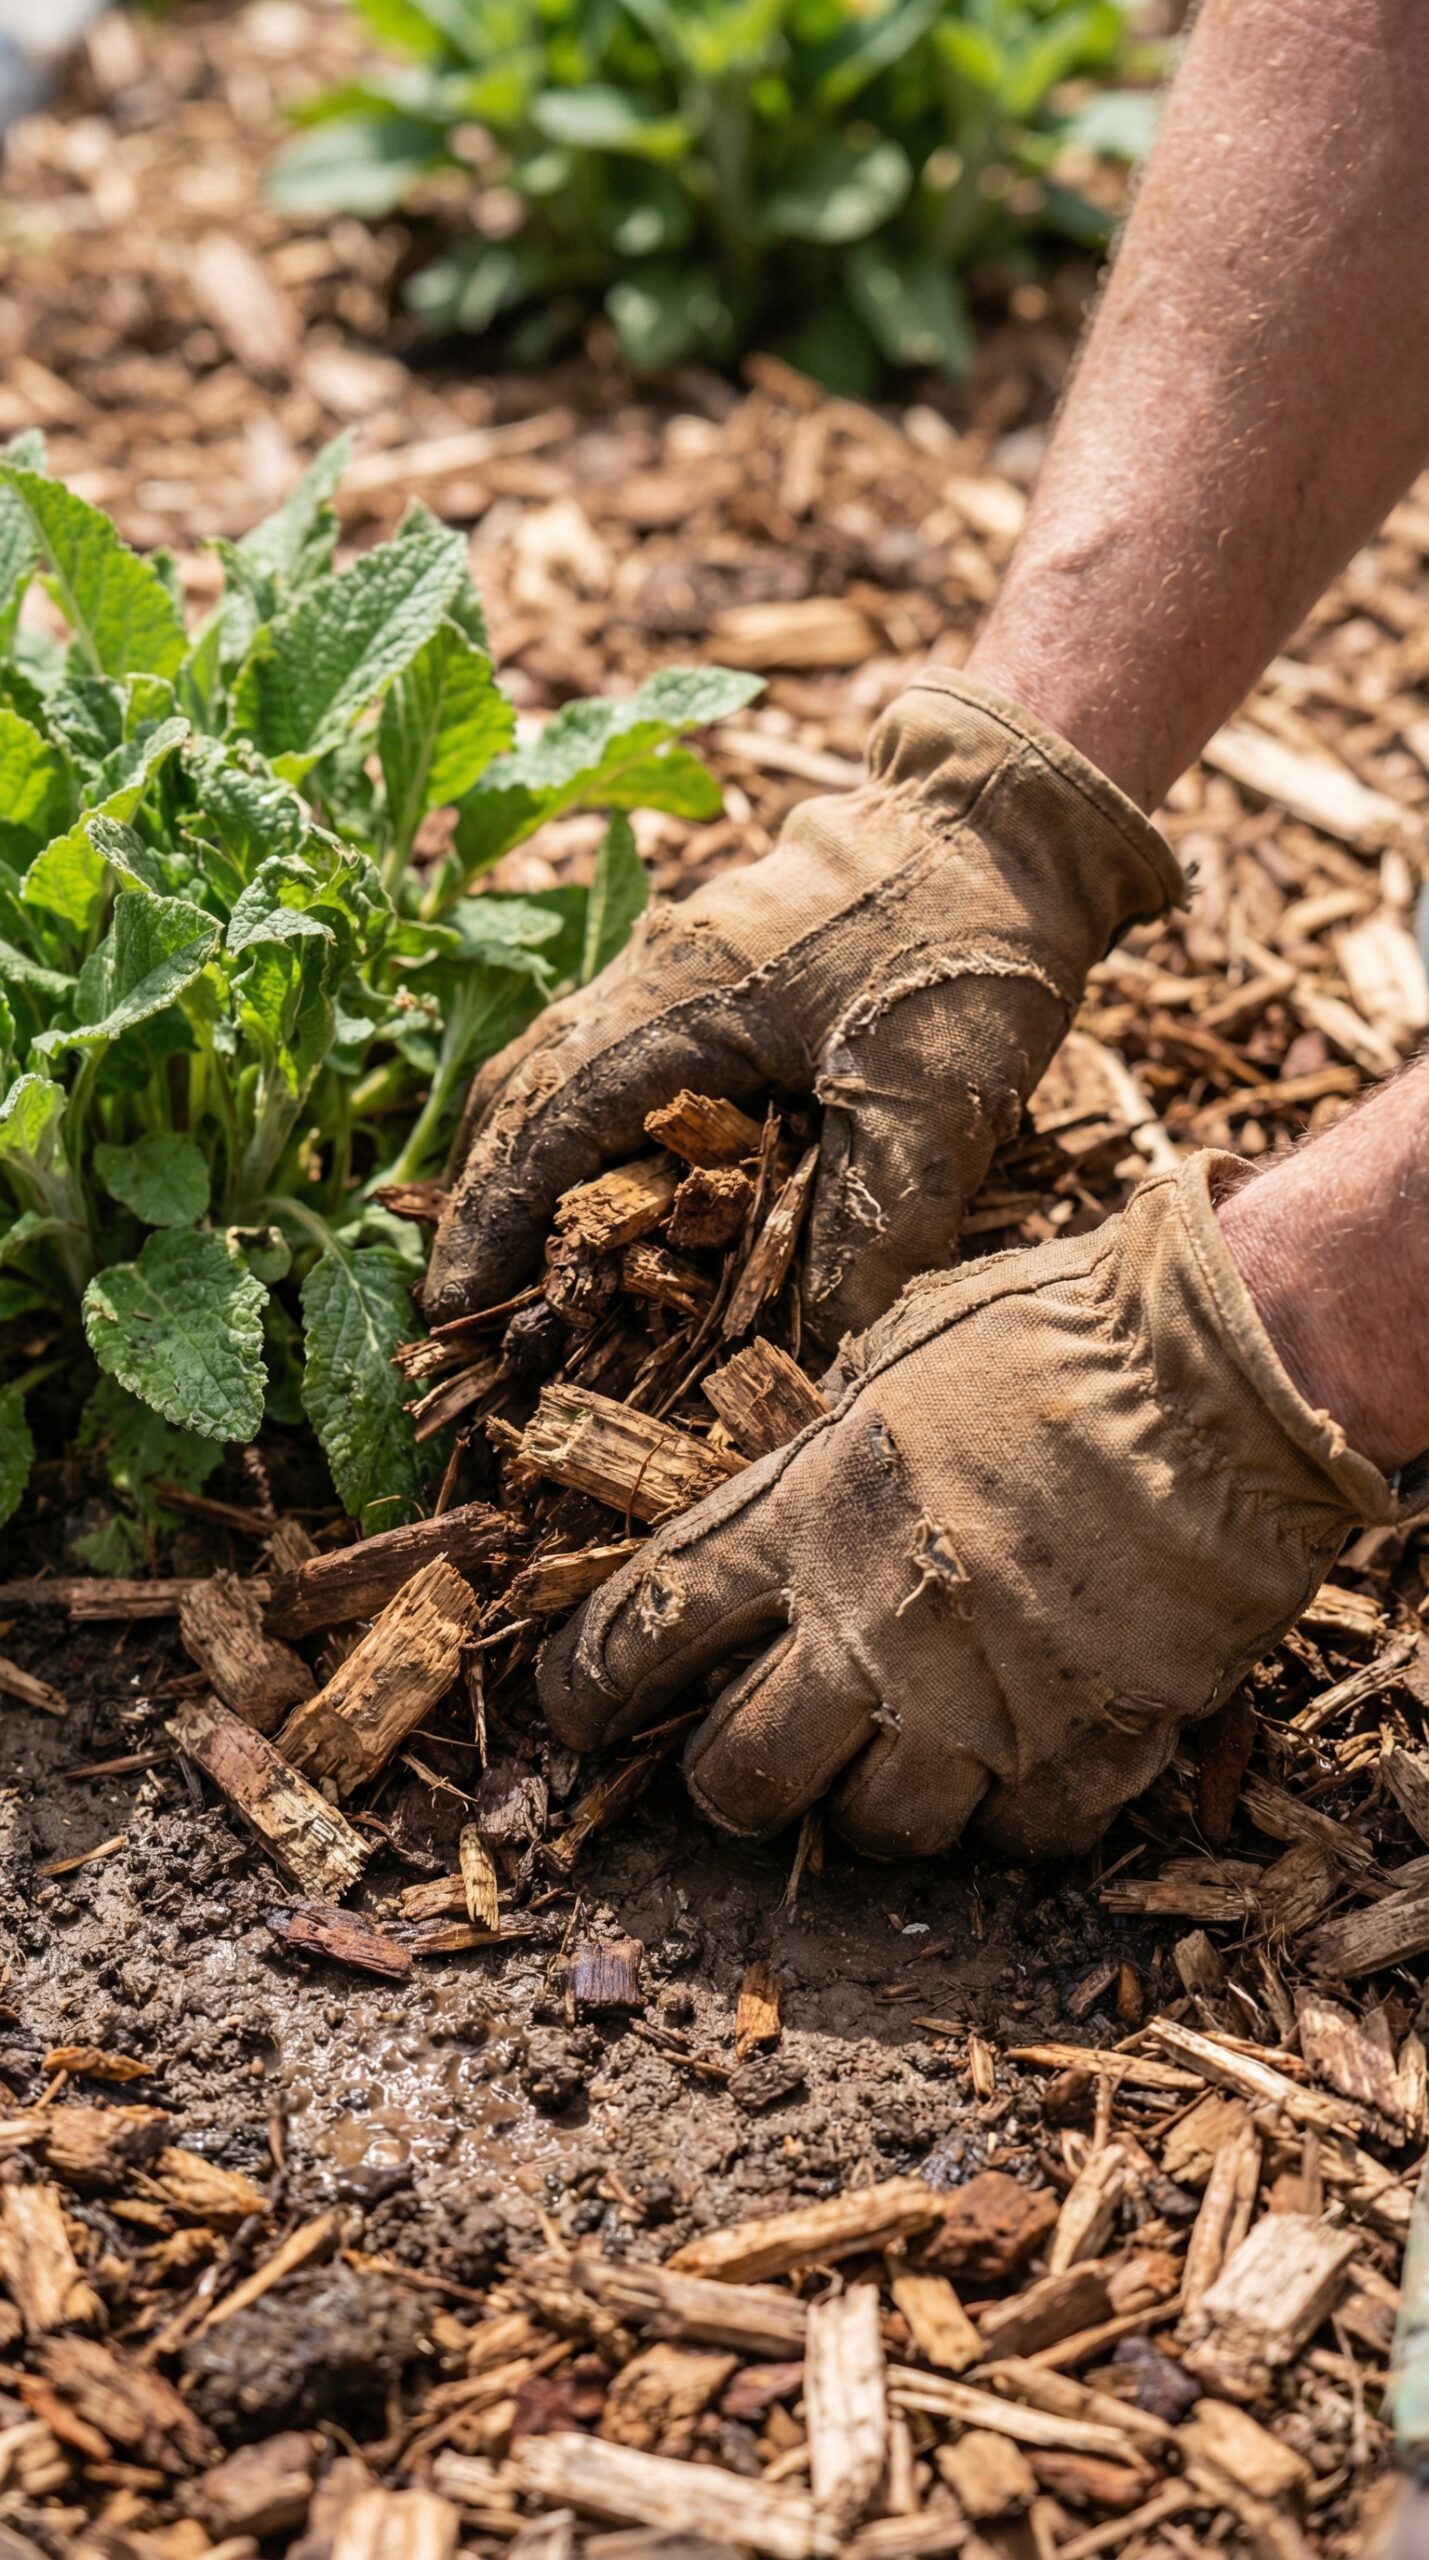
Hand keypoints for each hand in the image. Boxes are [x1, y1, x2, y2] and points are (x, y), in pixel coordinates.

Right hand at [424, 675, 1180, 1346]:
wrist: (1008, 819)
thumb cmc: (969, 943)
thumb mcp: (936, 1104)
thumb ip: (879, 1231)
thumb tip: (834, 1346)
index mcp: (672, 1005)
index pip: (540, 1130)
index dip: (492, 1228)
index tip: (455, 1313)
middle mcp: (646, 980)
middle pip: (519, 1097)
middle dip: (488, 1203)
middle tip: (475, 1305)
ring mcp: (673, 969)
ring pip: (557, 1071)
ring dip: (530, 1163)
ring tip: (528, 1260)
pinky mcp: (712, 974)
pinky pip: (609, 1056)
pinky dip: (587, 1128)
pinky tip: (619, 1186)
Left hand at [540, 1155, 1397, 1858]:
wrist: (1225, 1378)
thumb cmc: (1060, 1329)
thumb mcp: (897, 1351)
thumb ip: (832, 1436)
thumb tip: (808, 1463)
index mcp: (800, 1516)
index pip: (646, 1632)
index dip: (591, 1688)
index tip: (577, 1712)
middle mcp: (866, 1629)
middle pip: (740, 1777)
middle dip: (724, 1782)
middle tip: (742, 1761)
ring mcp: (976, 1706)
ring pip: (871, 1833)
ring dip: (866, 1808)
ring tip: (889, 1765)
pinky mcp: (1083, 1750)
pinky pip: (1014, 1839)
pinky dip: (1008, 1815)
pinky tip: (1017, 1761)